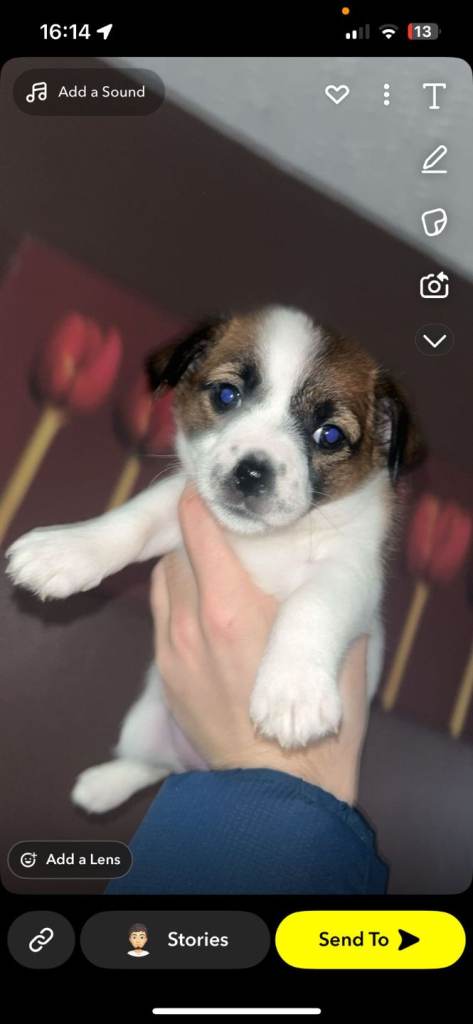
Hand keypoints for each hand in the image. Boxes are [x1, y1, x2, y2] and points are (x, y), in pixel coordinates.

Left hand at [151, 486, 368, 804]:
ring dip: (183, 567)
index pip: (196, 527)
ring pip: (163, 581)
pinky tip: (203, 610)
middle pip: (176, 550)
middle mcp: (192, 621)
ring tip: (211, 568)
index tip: (209, 490)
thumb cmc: (316, 713)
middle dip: (195, 534)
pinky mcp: (166, 676)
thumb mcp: (332, 639)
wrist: (281, 784)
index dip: (200, 501)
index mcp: (232, 605)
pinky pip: (162, 618)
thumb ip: (312, 591)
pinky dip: (177, 603)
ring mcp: (172, 650)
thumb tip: (308, 556)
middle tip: (220, 529)